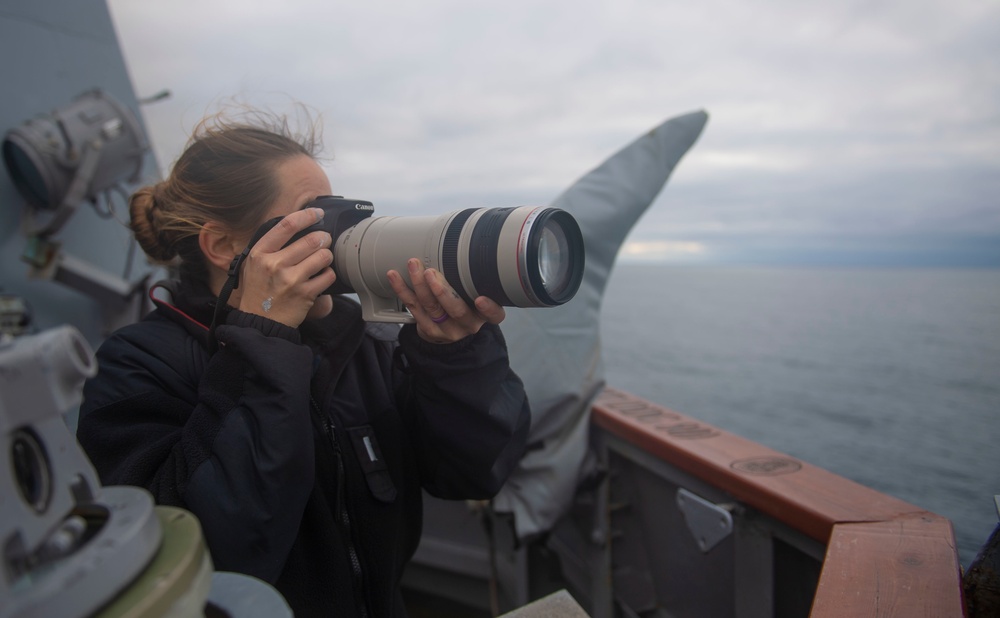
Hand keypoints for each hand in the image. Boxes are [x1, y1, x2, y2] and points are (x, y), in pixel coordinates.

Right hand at [236, 207, 335, 326]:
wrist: (260, 322)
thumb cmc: (258, 291)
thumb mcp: (253, 264)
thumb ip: (270, 246)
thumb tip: (295, 225)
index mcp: (260, 253)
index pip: (287, 225)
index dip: (306, 215)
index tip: (316, 213)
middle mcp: (274, 264)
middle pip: (311, 240)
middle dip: (323, 238)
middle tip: (324, 240)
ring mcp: (291, 280)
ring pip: (323, 256)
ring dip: (327, 255)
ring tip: (322, 259)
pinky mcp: (305, 294)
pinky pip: (328, 275)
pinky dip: (329, 274)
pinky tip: (322, 276)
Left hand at [387, 258, 505, 343]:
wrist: (450, 327)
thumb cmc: (465, 301)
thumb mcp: (476, 290)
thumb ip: (475, 274)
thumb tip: (465, 237)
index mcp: (484, 314)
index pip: (494, 315)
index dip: (489, 308)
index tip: (481, 299)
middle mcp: (468, 324)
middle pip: (456, 310)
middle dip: (441, 291)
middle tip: (430, 273)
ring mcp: (447, 329)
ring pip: (431, 307)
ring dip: (419, 285)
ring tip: (413, 265)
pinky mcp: (428, 329)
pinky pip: (413, 307)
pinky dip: (402, 290)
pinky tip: (395, 276)